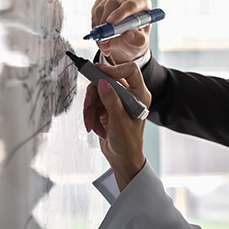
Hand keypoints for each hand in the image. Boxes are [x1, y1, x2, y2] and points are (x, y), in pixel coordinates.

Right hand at [85, 61, 152, 189]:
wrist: (122, 159)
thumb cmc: (128, 143)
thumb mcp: (119, 121)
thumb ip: (111, 100)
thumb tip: (102, 82)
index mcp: (139, 95)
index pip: (130, 70)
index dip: (114, 68)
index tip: (98, 72)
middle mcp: (129, 95)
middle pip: (106, 81)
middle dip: (94, 96)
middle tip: (88, 105)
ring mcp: (117, 101)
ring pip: (96, 93)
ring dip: (90, 109)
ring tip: (92, 124)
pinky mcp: (106, 108)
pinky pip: (92, 104)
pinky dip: (90, 115)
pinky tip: (94, 127)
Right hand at [91, 0, 151, 63]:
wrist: (125, 43)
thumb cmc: (135, 40)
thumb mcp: (140, 44)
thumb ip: (137, 40)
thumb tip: (129, 35)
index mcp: (143, 3)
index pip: (132, 4)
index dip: (120, 13)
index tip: (111, 24)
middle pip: (114, 2)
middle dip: (106, 21)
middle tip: (104, 38)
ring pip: (102, 7)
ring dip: (100, 27)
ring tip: (105, 43)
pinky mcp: (103, 1)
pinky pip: (95, 10)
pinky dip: (95, 25)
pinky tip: (101, 35)